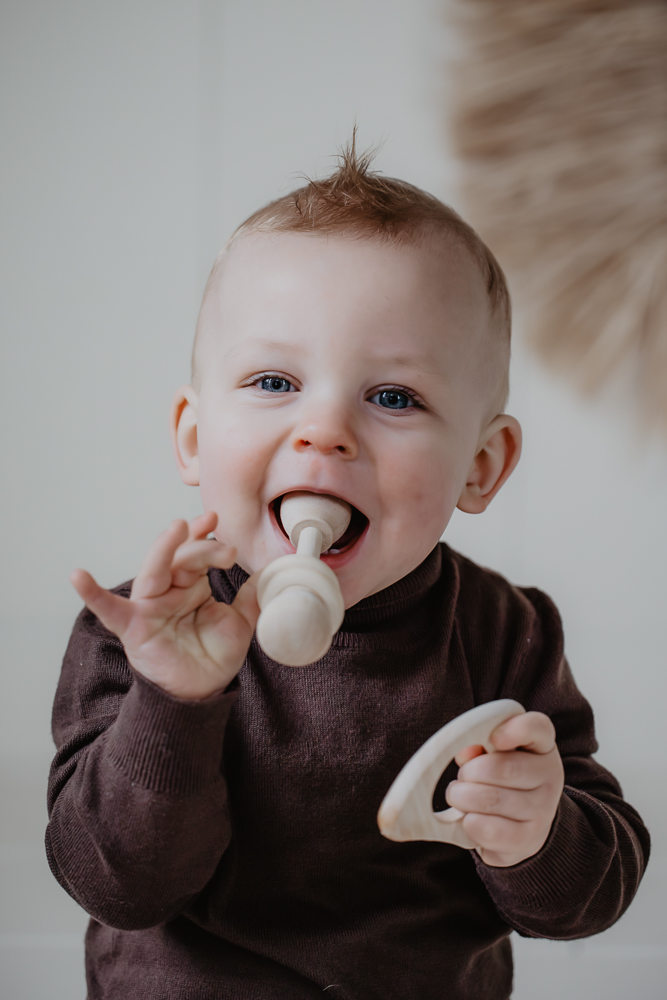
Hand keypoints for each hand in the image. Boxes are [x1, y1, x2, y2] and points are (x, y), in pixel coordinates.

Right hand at [70, 512, 259, 699]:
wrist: (202, 692)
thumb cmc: (214, 656)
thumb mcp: (241, 622)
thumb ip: (252, 597)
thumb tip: (271, 572)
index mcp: (191, 585)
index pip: (196, 553)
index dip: (204, 536)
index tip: (216, 519)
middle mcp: (168, 591)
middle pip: (180, 559)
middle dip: (201, 547)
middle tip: (225, 547)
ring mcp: (148, 607)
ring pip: (154, 571)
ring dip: (164, 548)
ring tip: (177, 529)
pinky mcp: (133, 628)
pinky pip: (109, 610)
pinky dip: (93, 594)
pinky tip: (78, 576)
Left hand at [445, 712, 563, 866]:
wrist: (520, 824)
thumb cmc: (500, 778)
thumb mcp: (491, 753)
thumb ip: (477, 744)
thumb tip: (465, 753)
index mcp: (542, 745)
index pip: (536, 727)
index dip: (513, 730)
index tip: (493, 739)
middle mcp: (550, 775)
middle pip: (501, 767)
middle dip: (469, 772)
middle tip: (463, 777)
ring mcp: (543, 810)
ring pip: (490, 799)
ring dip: (462, 797)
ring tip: (461, 797)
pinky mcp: (529, 839)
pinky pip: (487, 830)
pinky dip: (469, 822)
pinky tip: (470, 818)